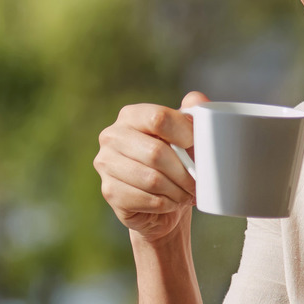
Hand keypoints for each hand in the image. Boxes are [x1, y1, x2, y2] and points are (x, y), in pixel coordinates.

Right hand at [95, 95, 205, 245]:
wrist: (161, 202)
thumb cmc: (175, 164)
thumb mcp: (186, 137)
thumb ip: (193, 114)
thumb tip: (196, 99)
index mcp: (131, 116)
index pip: (158, 118)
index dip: (184, 134)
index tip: (197, 148)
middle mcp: (112, 136)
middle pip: (156, 153)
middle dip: (183, 172)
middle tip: (197, 182)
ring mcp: (106, 164)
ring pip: (152, 179)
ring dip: (177, 191)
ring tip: (186, 193)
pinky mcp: (109, 192)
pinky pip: (147, 200)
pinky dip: (166, 204)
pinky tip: (170, 202)